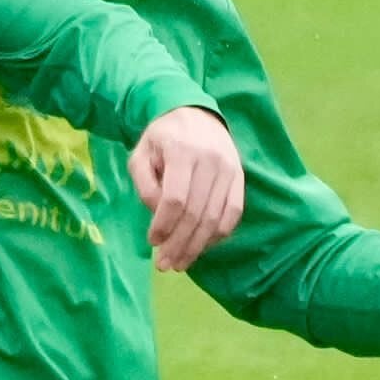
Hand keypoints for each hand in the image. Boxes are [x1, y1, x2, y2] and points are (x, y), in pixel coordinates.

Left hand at [130, 107, 244, 271]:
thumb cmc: (162, 139)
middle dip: (179, 244)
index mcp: (182, 151)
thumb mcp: (140, 155)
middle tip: (165, 265)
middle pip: (196, 213)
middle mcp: (211, 160)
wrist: (195, 114)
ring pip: (215, 217)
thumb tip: (157, 216)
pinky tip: (202, 247)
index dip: (164, 225)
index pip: (175, 198)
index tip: (152, 242)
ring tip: (181, 263)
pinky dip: (218, 235)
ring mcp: (229, 168)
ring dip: (197, 246)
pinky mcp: (239, 176)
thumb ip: (144, 185)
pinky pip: (233, 212)